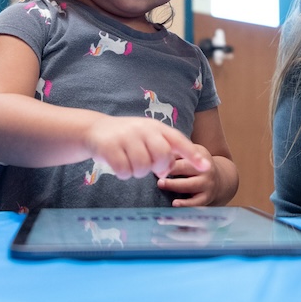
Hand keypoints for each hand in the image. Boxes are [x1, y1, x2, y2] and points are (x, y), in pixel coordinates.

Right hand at [85, 116, 209, 180]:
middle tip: (150, 169)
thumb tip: (167, 171)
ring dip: (138, 173)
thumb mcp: (146, 137)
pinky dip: (123, 174)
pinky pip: (124, 170)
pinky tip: (120, 168)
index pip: (179, 140)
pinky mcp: (109, 146)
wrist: (94, 129)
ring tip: (132, 166)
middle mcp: (143, 129)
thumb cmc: (126, 138)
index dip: (193, 154)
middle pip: (162, 155)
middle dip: (159, 167)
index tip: (206, 167)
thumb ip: (160, 150)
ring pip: (142, 166)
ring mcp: (126, 136)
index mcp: (155, 127)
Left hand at [156, 144, 230, 205]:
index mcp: (200, 157)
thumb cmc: (198, 167)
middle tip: (155, 169)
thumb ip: (178, 153)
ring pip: (189, 185)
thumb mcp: (194, 154)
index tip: (156, 159)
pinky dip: (185, 204)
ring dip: (174, 185)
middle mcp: (205, 170)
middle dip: (170, 169)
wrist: (221, 181)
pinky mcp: (206, 199)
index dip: (168, 157)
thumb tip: (158, 153)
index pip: (183, 155)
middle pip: (185, 168)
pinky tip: (174, 203)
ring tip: (161, 184)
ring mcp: (207, 185)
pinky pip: (195, 203)